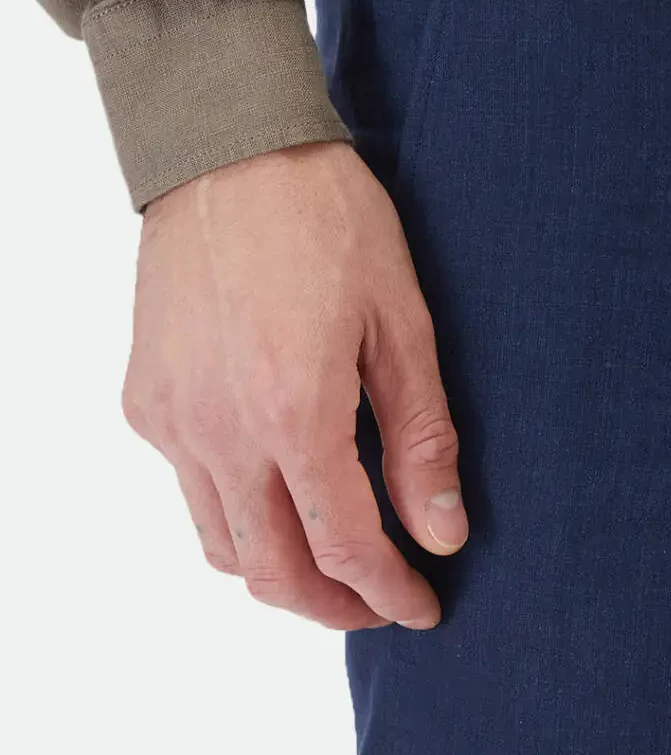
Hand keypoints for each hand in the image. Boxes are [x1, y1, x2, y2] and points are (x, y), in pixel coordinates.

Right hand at [122, 140, 468, 629]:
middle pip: (272, 572)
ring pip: (221, 545)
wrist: (227, 147)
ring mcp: (171, 419)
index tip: (424, 607)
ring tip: (335, 564)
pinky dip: (237, 515)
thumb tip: (442, 532)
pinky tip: (281, 490)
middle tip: (381, 607)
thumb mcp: (402, 322)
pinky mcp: (144, 400)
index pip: (345, 547)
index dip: (389, 593)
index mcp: (293, 411)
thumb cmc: (327, 219)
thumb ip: (421, 438)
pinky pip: (190, 489)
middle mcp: (219, 430)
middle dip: (333, 607)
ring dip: (281, 573)